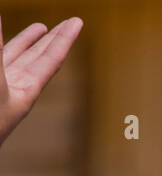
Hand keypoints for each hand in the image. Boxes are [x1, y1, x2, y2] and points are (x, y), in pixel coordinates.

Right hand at [0, 15, 82, 148]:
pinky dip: (3, 48)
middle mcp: (16, 90)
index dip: (64, 39)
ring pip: (17, 59)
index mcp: (26, 93)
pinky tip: (5, 43)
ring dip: (28, 43)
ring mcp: (1, 90)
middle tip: (70, 23)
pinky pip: (0, 61)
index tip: (78, 21)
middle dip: (53, 39)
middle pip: (40, 59)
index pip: (51, 59)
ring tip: (41, 28)